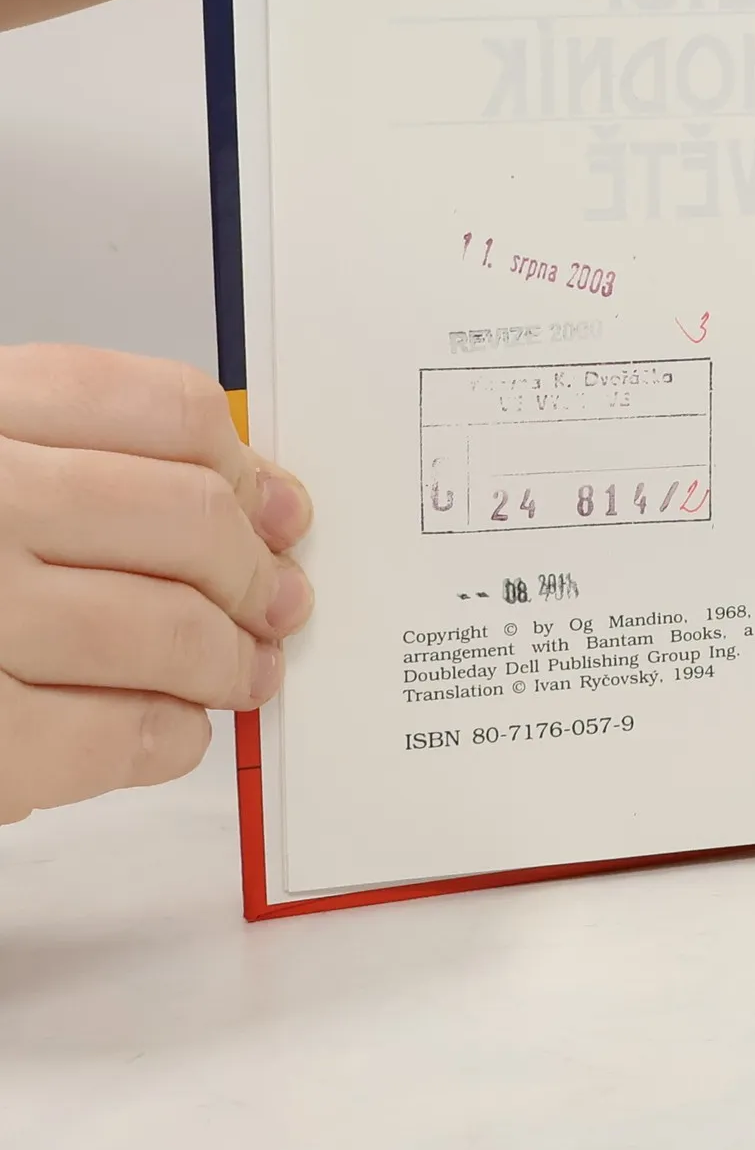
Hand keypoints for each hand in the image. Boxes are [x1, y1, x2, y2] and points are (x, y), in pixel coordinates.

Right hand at [0, 344, 311, 823]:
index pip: (163, 410)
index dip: (243, 468)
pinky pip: (108, 735)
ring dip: (227, 662)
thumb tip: (258, 502)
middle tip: (277, 602)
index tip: (277, 507)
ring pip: (164, 627)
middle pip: (185, 518)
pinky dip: (164, 739)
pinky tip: (168, 735)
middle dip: (254, 573)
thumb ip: (82, 458)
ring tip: (242, 674)